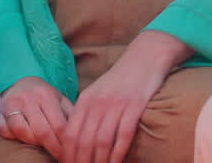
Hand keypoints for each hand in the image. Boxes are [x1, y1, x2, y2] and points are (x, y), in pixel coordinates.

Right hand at [0, 76, 73, 158]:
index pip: (59, 126)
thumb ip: (71, 115)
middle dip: (53, 149)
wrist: (20, 82)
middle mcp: (26, 98)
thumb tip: (83, 136)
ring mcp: (9, 103)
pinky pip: (3, 129)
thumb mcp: (59, 100)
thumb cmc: (44, 97)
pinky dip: (11, 136)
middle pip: (41, 131)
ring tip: (41, 146)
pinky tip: (21, 139)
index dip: (66, 144)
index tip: (71, 153)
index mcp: (45, 94)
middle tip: (61, 158)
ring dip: (32, 143)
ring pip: (21, 131)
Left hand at [62, 44, 172, 162]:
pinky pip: (123, 134)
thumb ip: (87, 112)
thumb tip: (76, 137)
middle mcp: (97, 102)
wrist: (143, 58)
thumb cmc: (120, 80)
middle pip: (83, 140)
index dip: (67, 153)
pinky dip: (118, 152)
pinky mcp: (134, 106)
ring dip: (99, 161)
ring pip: (101, 140)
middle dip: (81, 160)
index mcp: (84, 100)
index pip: (70, 132)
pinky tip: (116, 162)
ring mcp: (115, 104)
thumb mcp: (97, 93)